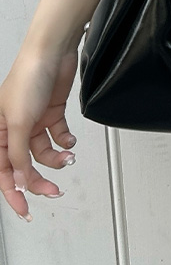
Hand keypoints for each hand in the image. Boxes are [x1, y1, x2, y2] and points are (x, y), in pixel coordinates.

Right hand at [0, 45, 78, 221]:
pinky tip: (70, 139)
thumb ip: (19, 155)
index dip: (13, 193)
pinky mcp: (51, 113)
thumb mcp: (19, 122)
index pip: (4, 172)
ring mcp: (34, 121)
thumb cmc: (28, 79)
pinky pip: (58, 136)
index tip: (25, 211)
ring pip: (43, 152)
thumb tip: (20, 181)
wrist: (53, 53)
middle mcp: (14, 128)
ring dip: (57, 157)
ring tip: (67, 155)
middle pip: (25, 165)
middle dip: (40, 179)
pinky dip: (66, 140)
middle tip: (55, 189)